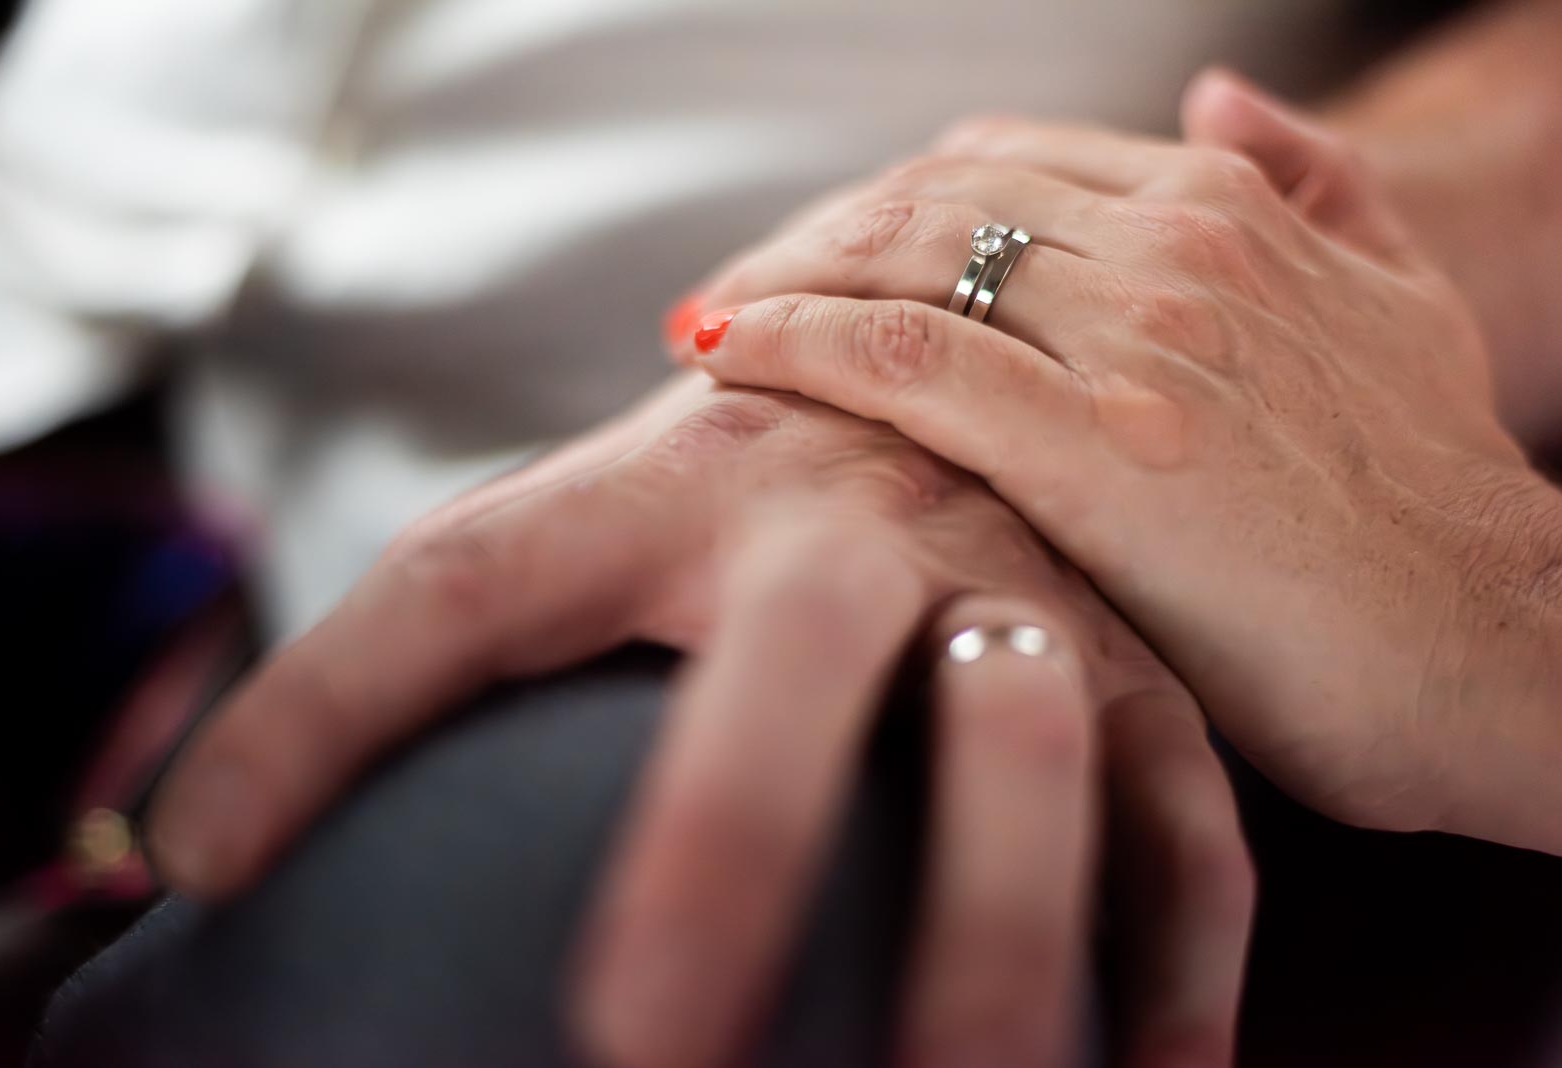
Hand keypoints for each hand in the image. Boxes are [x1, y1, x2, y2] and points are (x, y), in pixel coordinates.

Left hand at [147, 375, 1253, 1067]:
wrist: (956, 372)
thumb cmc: (732, 493)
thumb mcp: (581, 526)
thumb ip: (416, 656)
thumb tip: (197, 854)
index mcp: (674, 481)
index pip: (468, 580)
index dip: (323, 710)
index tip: (220, 867)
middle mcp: (852, 520)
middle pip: (790, 659)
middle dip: (726, 845)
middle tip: (638, 1048)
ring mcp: (1018, 583)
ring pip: (1025, 746)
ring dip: (996, 939)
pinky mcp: (1140, 665)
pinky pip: (1191, 824)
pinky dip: (1179, 967)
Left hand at [676, 73, 1561, 852]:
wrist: (1500, 648)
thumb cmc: (1436, 506)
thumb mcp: (1404, 304)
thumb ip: (1321, 188)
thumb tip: (1221, 98)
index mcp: (1225, 208)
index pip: (992, 167)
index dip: (880, 207)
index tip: (814, 260)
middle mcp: (1172, 246)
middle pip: (925, 199)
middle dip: (807, 241)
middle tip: (728, 295)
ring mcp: (1134, 338)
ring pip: (899, 258)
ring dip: (775, 281)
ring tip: (704, 323)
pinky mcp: (1099, 446)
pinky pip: (904, 358)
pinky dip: (794, 342)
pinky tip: (721, 353)